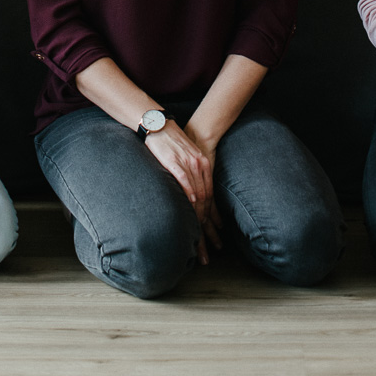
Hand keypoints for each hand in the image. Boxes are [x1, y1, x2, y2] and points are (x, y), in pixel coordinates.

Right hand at [144, 121, 216, 261]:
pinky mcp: (174, 161)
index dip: (213, 222)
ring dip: (199, 221)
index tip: (215, 240)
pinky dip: (188, 194)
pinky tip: (191, 207)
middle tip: (209, 252)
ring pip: (198, 196)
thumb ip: (192, 175)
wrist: (160, 124)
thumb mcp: (187, 158)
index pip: (210, 199)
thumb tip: (193, 197)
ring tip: (198, 241)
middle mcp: (199, 166)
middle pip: (206, 203)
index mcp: (203, 167)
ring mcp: (188, 163)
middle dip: (208, 231)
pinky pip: (184, 180)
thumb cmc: (172, 142)